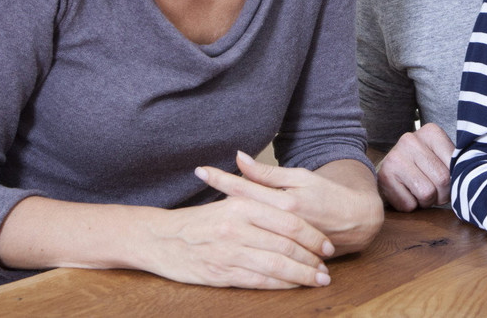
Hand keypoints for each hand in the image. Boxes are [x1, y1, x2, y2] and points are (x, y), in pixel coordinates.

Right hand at [138, 165, 334, 288]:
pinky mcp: (222, 273)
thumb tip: (290, 203)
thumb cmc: (199, 221)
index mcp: (243, 206)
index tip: (326, 245)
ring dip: (302, 275)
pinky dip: (281, 284)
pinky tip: (294, 286)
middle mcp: (237, 228)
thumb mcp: (228, 202)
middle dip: (312, 258)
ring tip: (318, 279)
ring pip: (276, 265)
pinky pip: (259, 281)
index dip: (312, 236)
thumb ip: (258, 201)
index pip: (289, 222)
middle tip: (327, 266)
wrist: (159, 238)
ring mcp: (230, 252)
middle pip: (286, 245)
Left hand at [196, 152, 381, 256]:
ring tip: (205, 213)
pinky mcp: (285, 252)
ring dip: (226, 220)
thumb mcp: (301, 178)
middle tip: (197, 181)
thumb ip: (269, 173)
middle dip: (218, 196)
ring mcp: (282, 239)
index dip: (222, 179)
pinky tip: (228, 234)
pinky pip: (260, 244)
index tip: (200, 170)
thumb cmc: (328, 194)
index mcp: (285, 202)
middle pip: (241, 210)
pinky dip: (244, 237)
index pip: (246, 188)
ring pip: (248, 229)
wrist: (356, 221)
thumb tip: (240, 158)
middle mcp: (280, 222)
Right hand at [375, 123, 453, 210]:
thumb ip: (456, 164)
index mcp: (431, 131)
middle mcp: (410, 140)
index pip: (455, 165)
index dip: (454, 181)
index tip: (446, 180)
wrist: (391, 170)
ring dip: (426, 202)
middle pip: (443, 180)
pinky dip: (411, 205)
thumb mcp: (441, 157)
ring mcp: (395, 157)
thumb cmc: (423, 167)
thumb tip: (470, 180)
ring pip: (427, 193)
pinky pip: (409, 204)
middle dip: (442, 195)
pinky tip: (406, 193)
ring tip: (419, 191)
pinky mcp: (384, 176)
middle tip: (433, 190)